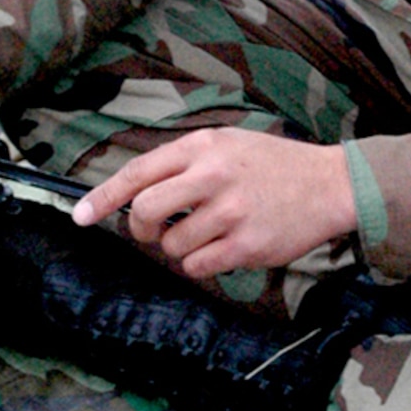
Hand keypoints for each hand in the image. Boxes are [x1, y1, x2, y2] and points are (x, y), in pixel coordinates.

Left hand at [73, 127, 356, 280]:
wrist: (330, 184)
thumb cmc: (274, 166)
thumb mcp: (227, 145)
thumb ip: (185, 163)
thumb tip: (136, 192)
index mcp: (203, 147)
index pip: (138, 172)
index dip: (103, 197)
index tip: (80, 216)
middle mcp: (213, 176)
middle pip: (145, 211)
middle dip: (141, 228)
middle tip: (154, 230)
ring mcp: (230, 212)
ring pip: (172, 244)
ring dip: (179, 247)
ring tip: (207, 233)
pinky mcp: (246, 244)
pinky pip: (197, 265)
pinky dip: (200, 264)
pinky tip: (222, 248)